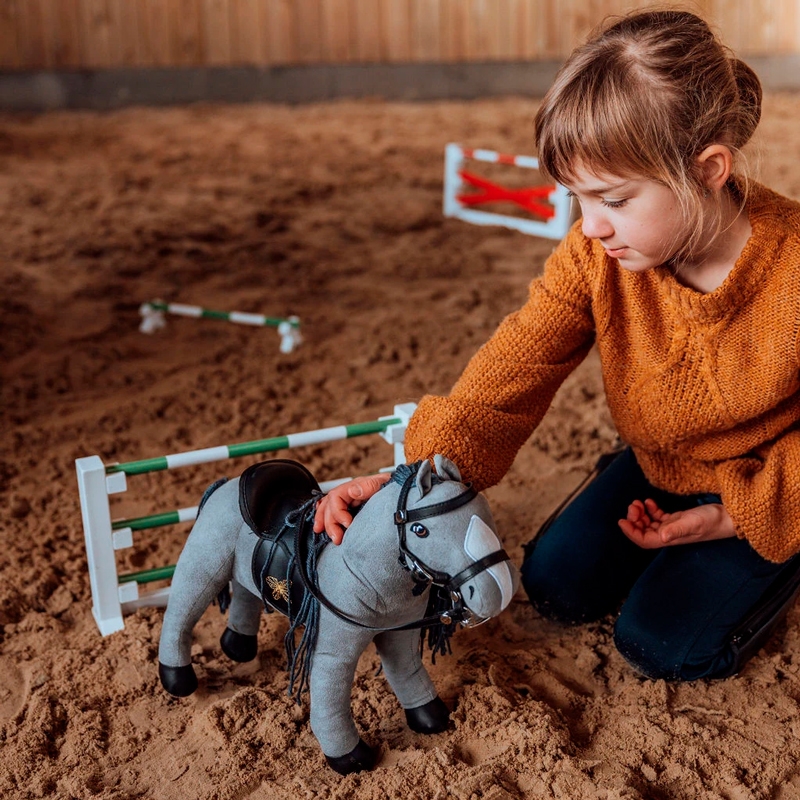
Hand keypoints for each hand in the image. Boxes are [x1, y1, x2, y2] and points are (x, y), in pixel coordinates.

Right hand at [313, 473, 391, 544]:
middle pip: (329, 505)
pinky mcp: (352, 509)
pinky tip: (321, 527)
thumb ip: (369, 487)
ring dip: (325, 523)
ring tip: (330, 537)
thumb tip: (353, 491)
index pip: (336, 496)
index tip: (347, 524)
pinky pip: (332, 511)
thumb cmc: (396, 488)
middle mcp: (350, 493)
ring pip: (328, 508)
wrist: (406, 492)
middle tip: (337, 538)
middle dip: (330, 523)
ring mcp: (350, 501)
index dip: (338, 512)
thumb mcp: (384, 485)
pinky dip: (325, 519)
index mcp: (356, 486)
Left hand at [618, 498, 735, 548]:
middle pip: (644, 532)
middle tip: (633, 506)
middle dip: (634, 520)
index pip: (643, 540)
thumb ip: (676, 529)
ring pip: (649, 524)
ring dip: (641, 514)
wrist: (728, 517)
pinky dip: (651, 510)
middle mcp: (669, 535)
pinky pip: (659, 517)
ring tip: (638, 502)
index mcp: (669, 539)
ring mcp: (673, 527)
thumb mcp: (692, 523)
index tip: (621, 521)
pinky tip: (649, 501)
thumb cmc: (712, 521)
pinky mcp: (678, 519)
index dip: (630, 533)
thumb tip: (660, 536)